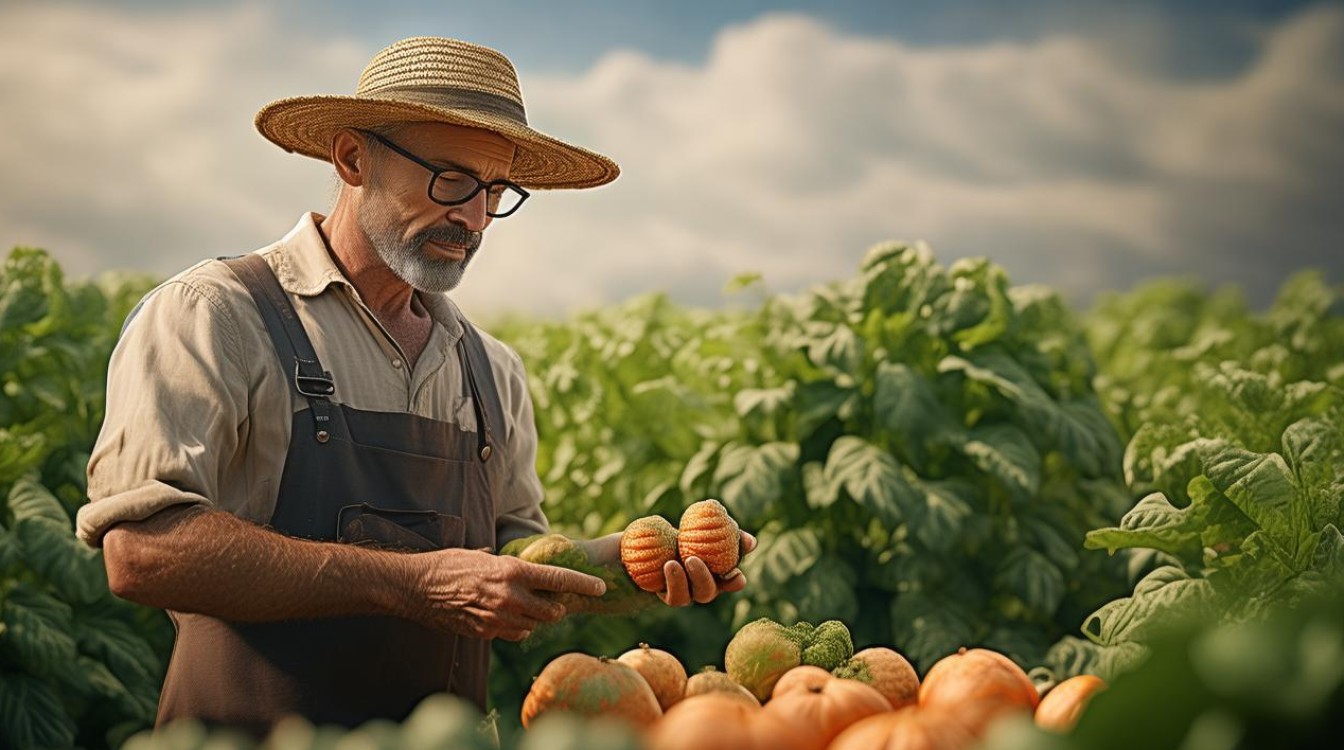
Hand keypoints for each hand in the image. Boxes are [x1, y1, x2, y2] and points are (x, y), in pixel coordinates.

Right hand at [405, 548, 605, 641]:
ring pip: (534, 625)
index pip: (558, 579)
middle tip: (555, 599)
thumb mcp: (483, 556)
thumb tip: (522, 567)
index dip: (583, 584)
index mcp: (512, 572)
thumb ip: (507, 565)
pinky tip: (506, 616)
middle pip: (551, 610)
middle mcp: (510, 597)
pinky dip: (516, 627)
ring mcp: (498, 618)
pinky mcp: (486, 633)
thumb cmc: (449, 564)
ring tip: (525, 605)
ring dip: (535, 617)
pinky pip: (514, 634)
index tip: (600, 587)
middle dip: (557, 606)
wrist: (417, 587)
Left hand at [659, 530, 756, 606]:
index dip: (735, 582)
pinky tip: (664, 565)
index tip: (737, 576)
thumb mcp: (709, 529)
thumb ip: (731, 533)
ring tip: (672, 563)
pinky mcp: (665, 593)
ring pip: (683, 598)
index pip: (731, 583)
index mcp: (717, 575)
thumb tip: (751, 542)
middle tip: (692, 559)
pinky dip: (666, 581)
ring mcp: (683, 594)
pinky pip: (668, 594)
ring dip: (679, 581)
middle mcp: (701, 588)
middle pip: (706, 592)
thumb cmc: (691, 534)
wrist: (660, 543)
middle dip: (701, 578)